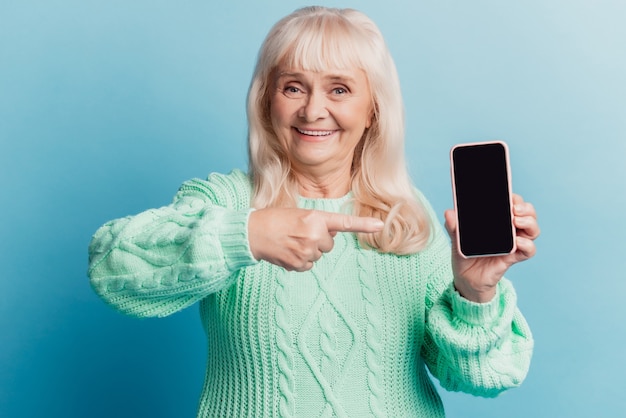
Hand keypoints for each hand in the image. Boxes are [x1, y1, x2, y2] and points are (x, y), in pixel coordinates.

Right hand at [248, 208, 383, 270]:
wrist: (251, 233)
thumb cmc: (274, 220)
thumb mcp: (299, 214)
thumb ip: (318, 223)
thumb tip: (331, 235)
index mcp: (315, 218)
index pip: (343, 223)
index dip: (364, 225)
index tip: (381, 226)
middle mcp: (314, 234)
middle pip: (329, 244)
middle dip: (318, 240)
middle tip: (299, 233)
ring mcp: (307, 251)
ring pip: (319, 255)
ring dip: (308, 250)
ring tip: (290, 241)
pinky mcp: (299, 264)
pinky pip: (309, 265)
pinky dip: (300, 261)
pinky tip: (287, 252)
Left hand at [444, 194, 539, 302]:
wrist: (465, 278)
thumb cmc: (465, 255)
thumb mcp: (456, 239)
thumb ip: (454, 226)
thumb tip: (449, 213)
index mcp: (498, 221)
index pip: (513, 204)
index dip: (515, 198)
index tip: (508, 195)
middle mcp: (510, 230)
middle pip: (528, 214)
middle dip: (525, 208)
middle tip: (514, 209)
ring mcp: (513, 244)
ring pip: (533, 230)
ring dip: (529, 223)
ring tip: (517, 221)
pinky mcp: (513, 258)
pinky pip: (528, 251)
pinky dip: (527, 245)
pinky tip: (517, 242)